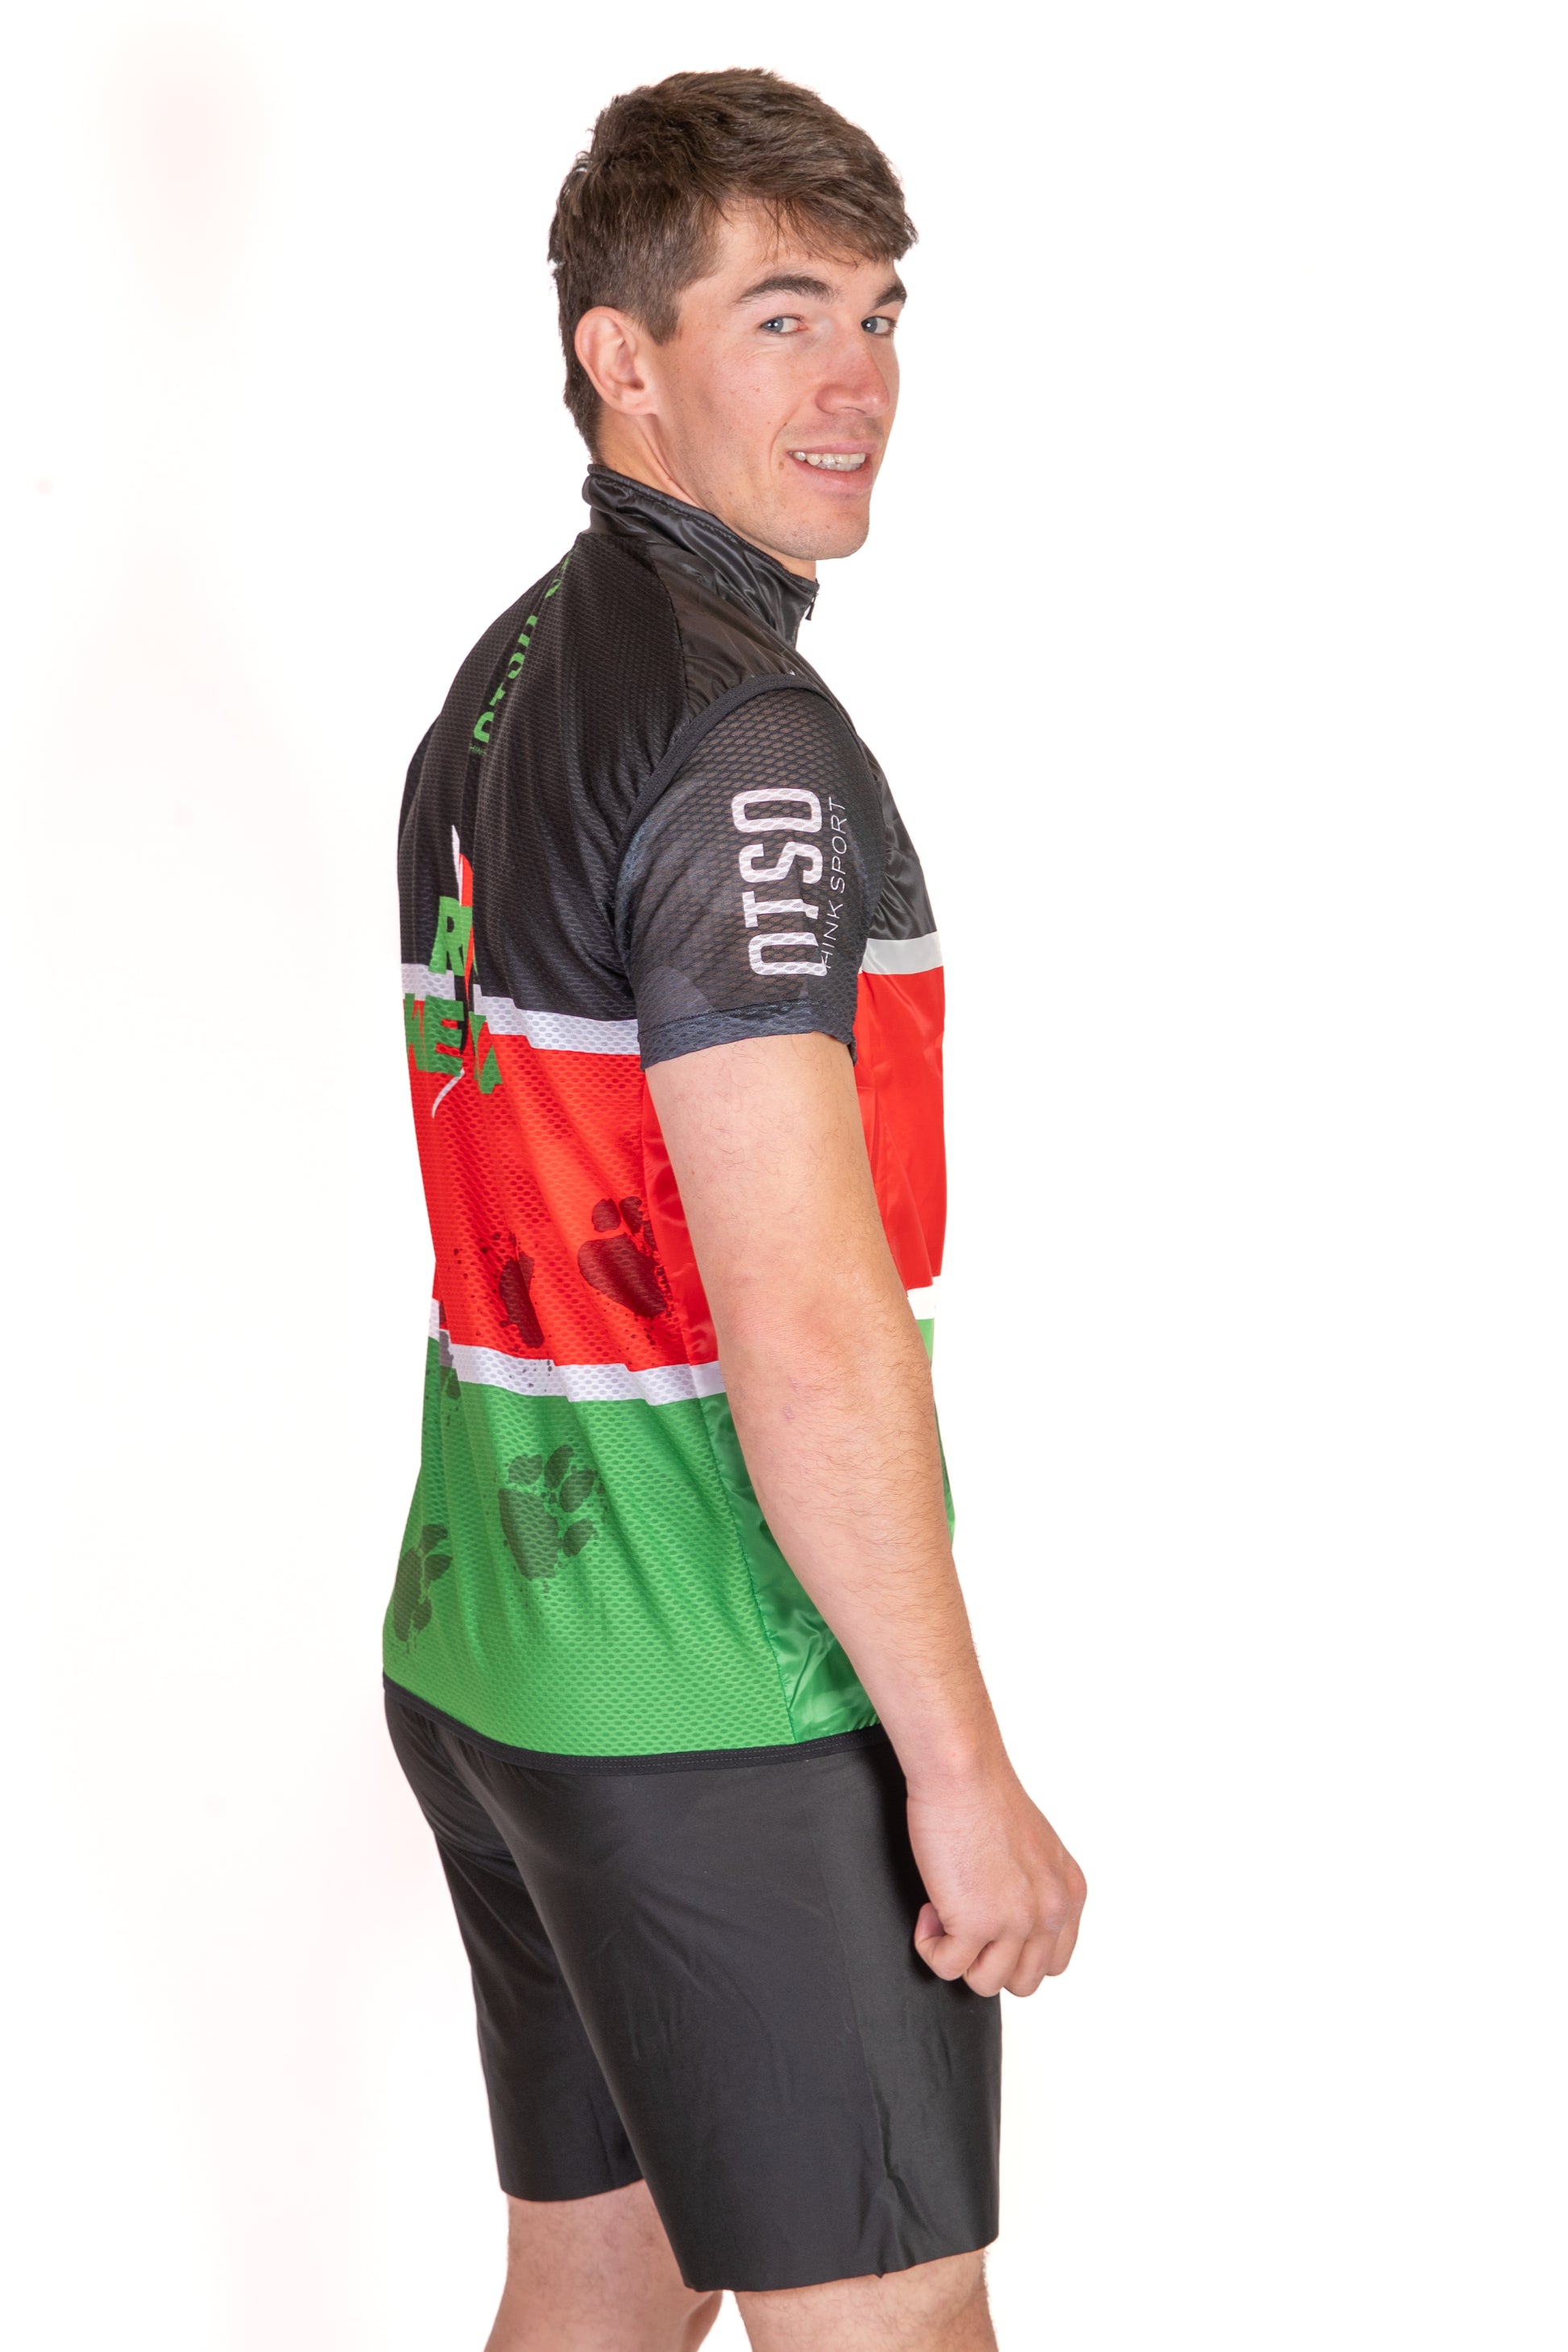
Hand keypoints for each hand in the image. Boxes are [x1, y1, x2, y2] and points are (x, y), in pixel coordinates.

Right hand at [909, 1763, 1085, 1996]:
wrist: (962, 1771)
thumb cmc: (985, 1795)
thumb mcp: (1034, 1848)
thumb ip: (1035, 1888)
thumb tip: (1008, 1920)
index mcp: (1069, 1893)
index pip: (1053, 1962)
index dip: (1014, 1952)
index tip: (988, 1923)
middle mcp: (1050, 1911)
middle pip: (1024, 1981)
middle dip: (989, 1960)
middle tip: (965, 1921)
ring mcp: (1016, 1922)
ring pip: (987, 1983)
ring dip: (959, 1956)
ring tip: (944, 1911)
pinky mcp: (976, 1923)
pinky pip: (947, 1967)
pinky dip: (929, 1946)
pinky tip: (928, 1910)